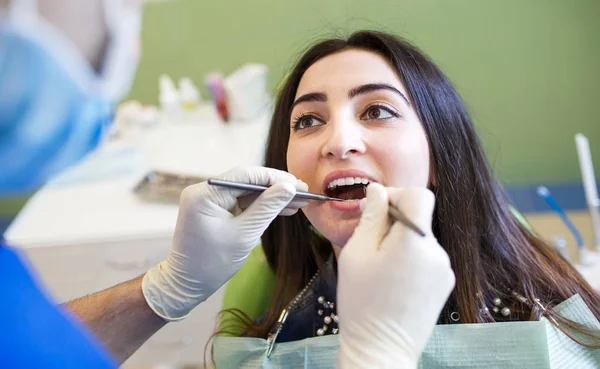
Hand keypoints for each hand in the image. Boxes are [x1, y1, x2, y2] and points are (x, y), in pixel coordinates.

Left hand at [142, 166, 307, 320]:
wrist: (187, 284)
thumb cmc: (213, 263)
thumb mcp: (245, 234)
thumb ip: (267, 207)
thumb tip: (289, 187)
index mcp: (205, 195)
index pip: (244, 175)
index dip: (273, 177)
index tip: (297, 183)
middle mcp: (203, 191)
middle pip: (246, 181)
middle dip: (275, 187)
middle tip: (302, 191)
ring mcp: (208, 199)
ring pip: (246, 192)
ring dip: (270, 197)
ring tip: (298, 201)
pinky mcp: (213, 208)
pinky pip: (240, 202)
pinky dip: (259, 206)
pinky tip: (282, 208)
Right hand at [337, 183, 454, 368]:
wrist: (381, 349)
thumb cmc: (362, 303)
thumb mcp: (356, 254)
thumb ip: (371, 217)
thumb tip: (378, 192)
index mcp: (414, 242)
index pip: (419, 195)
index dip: (397, 195)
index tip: (377, 209)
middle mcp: (436, 252)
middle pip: (420, 217)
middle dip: (394, 221)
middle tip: (369, 242)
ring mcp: (444, 269)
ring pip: (421, 238)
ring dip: (401, 242)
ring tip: (380, 268)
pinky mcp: (445, 283)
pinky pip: (427, 257)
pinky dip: (411, 259)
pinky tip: (393, 280)